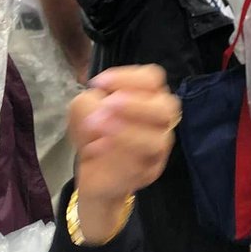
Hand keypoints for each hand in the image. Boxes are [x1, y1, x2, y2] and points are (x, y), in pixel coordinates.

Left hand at [69, 65, 179, 242]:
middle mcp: (161, 120)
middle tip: (108, 105)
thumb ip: (92, 101)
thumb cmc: (97, 132)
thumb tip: (102, 108)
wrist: (95, 173)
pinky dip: (117, 157)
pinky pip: (139, 166)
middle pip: (166, 107)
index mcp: (149, 96)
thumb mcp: (84, 110)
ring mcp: (158, 148)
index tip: (98, 83)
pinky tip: (97, 149)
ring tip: (98, 127)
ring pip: (156, 141)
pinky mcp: (149, 172)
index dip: (128, 78)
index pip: (152, 79)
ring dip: (126, 132)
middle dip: (135, 104)